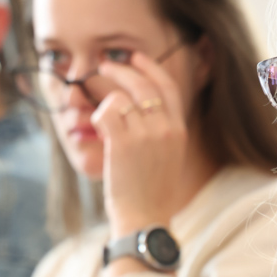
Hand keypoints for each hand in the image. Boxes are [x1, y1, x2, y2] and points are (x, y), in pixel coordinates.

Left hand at [90, 51, 188, 237]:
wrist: (146, 218)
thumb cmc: (151, 194)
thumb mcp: (168, 158)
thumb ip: (160, 132)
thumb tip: (138, 109)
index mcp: (179, 130)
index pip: (167, 86)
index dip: (150, 67)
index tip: (136, 57)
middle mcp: (165, 128)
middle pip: (142, 85)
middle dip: (121, 70)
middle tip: (104, 66)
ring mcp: (145, 135)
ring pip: (120, 99)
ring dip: (104, 103)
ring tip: (99, 117)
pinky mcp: (123, 143)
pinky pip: (106, 112)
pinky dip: (97, 116)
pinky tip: (97, 130)